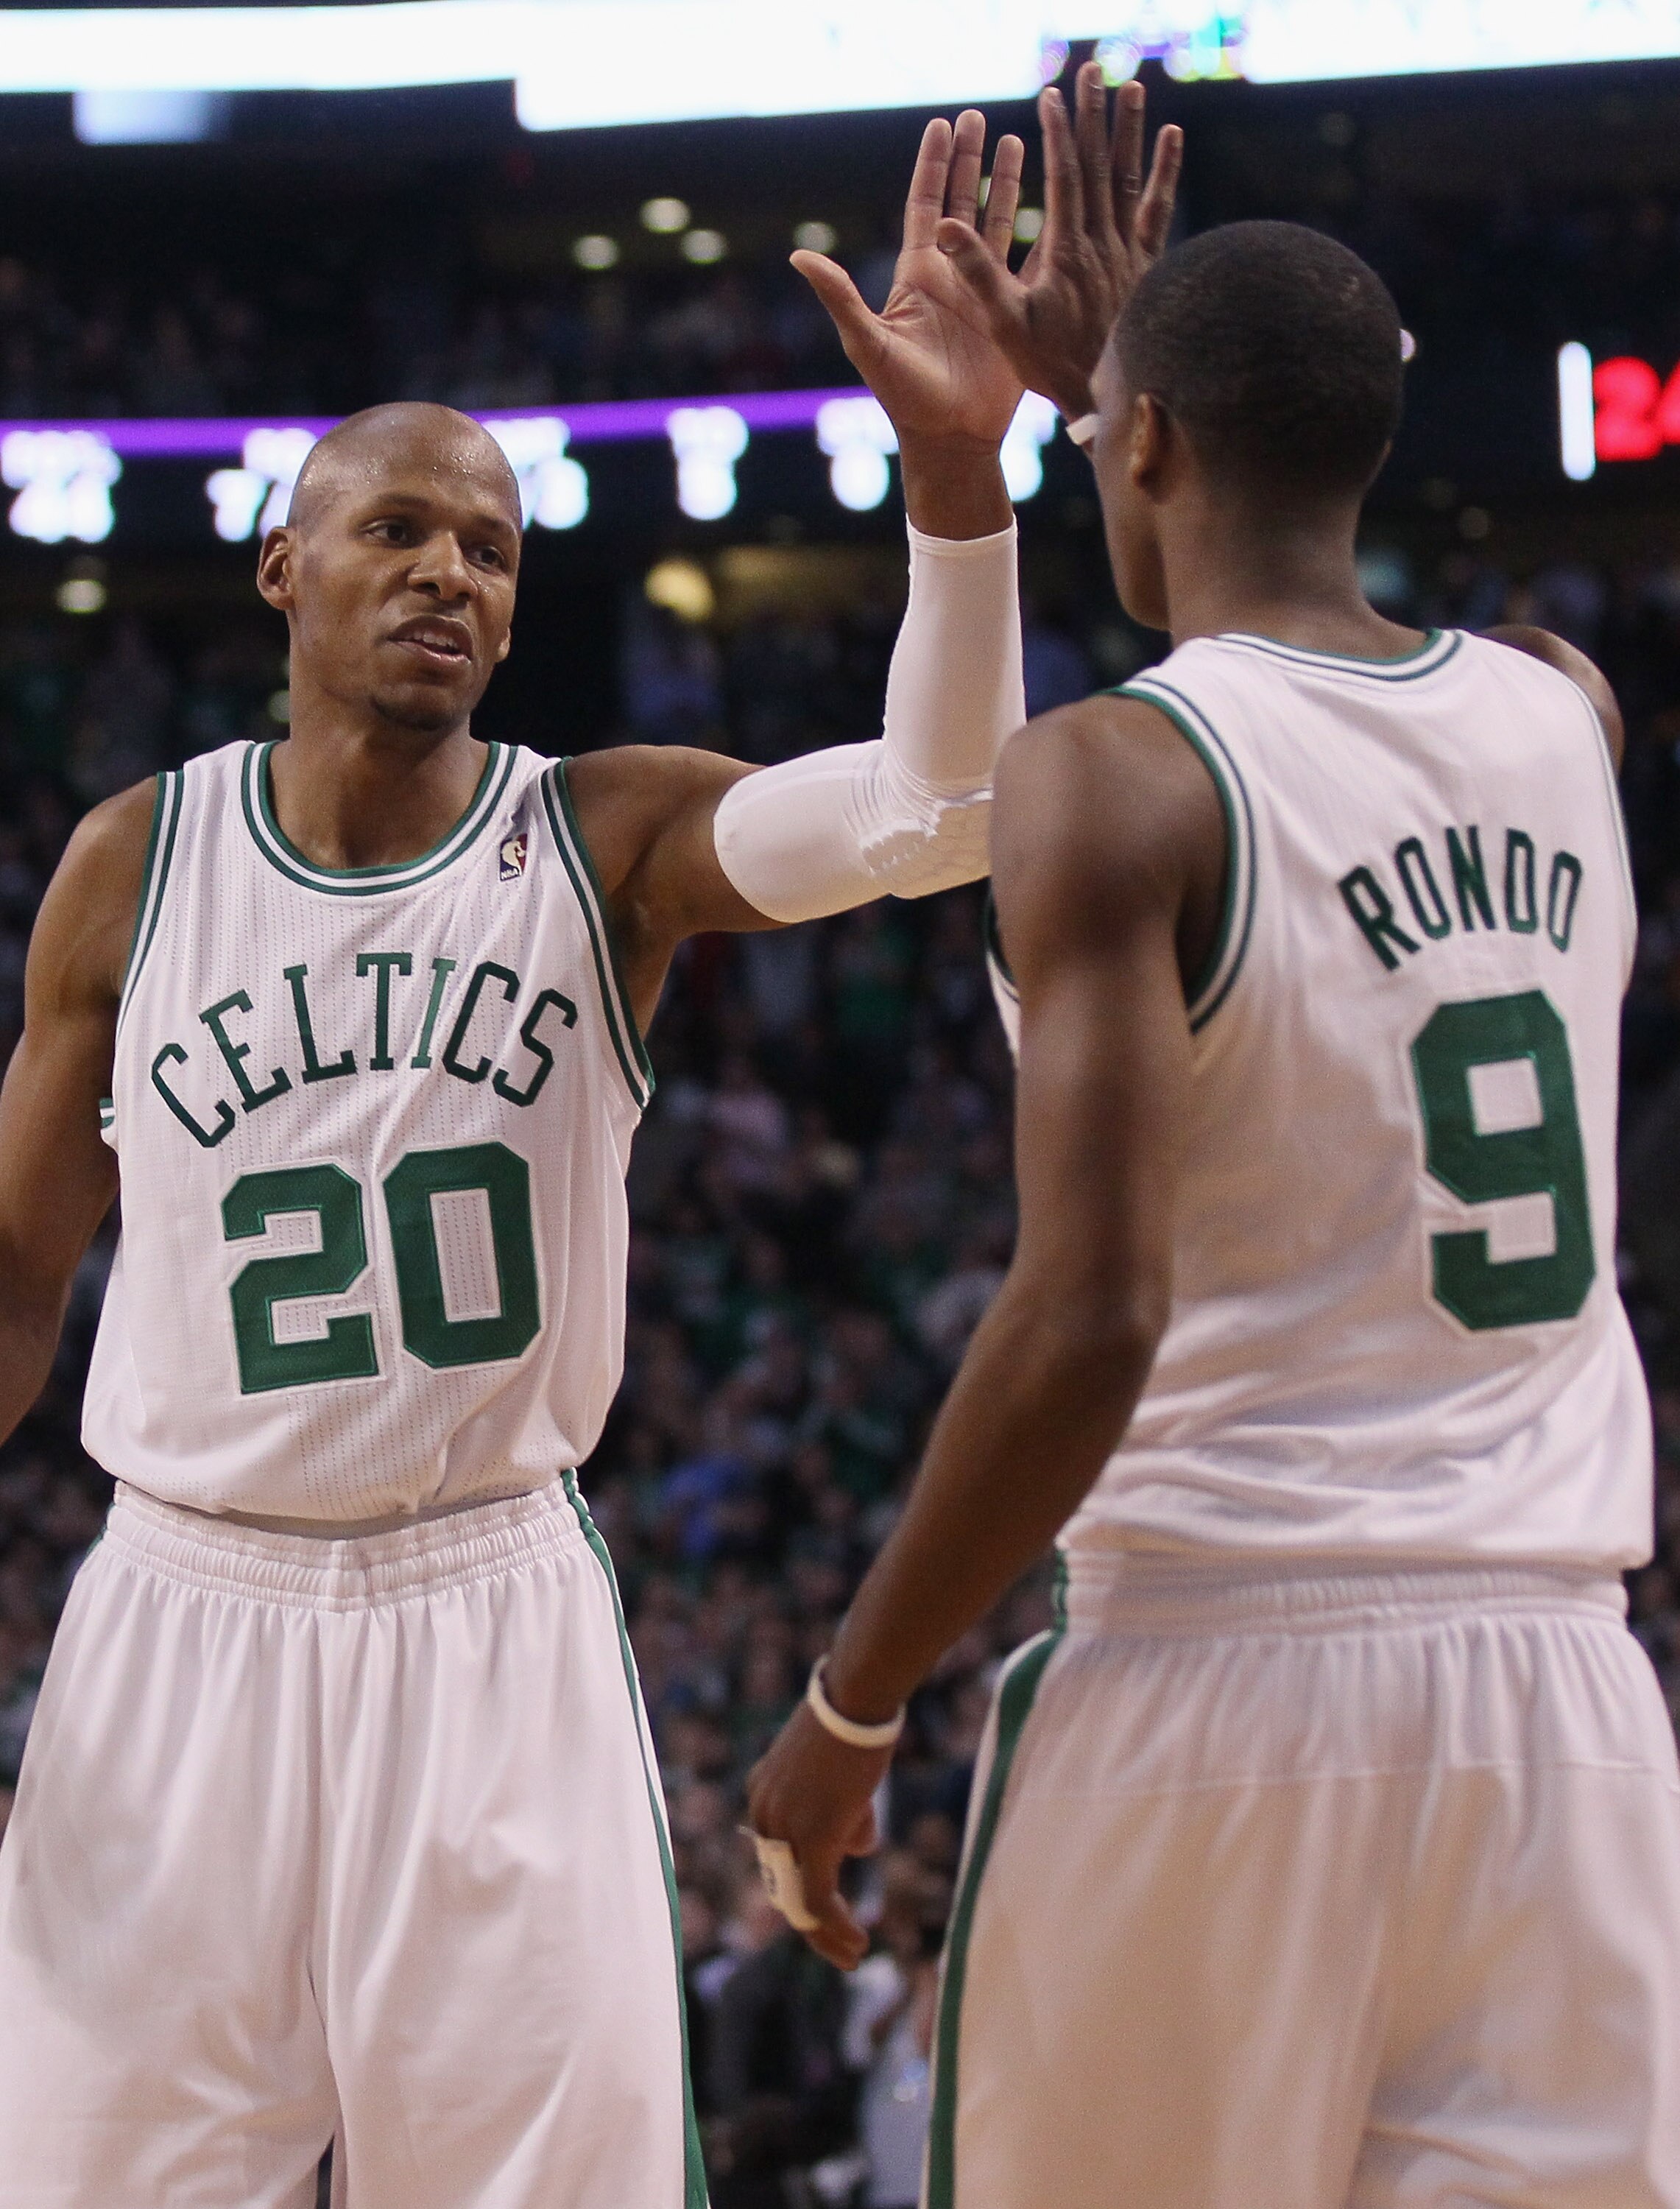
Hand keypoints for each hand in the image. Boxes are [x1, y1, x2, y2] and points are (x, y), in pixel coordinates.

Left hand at [745, 1701, 894, 1969]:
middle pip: (782, 1883)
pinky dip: (836, 1927)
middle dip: (810, 1921)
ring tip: (851, 1952)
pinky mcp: (814, 1839)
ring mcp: (785, 1828)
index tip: (827, 1908)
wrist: (855, 1699)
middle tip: (839, 1947)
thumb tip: (857, 1845)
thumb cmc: (854, 1720)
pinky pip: (819, 1897)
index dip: (801, 1885)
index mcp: (762, 1793)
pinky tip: (857, 1942)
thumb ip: (841, 1810)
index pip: (776, 1853)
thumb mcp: (838, 1769)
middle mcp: (763, 1813)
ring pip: (799, 1899)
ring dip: (825, 1933)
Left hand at [792, 110, 1026, 449]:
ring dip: (1006, 184)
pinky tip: (1055, 200)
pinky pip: (1029, 262)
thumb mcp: (869, 343)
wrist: (951, 440)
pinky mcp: (1013, 313)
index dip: (932, 165)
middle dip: (968, 160)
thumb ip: (840, 296)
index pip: (923, 205)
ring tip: (1016, 140)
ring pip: (998, 223)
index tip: (939, 125)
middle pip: (961, 203)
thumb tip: (800, 257)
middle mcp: (951, 277)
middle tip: (976, 117)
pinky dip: (1041, 230)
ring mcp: (984, 293)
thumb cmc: (904, 399)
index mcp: (918, 276)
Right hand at [935, 63, 1182, 422]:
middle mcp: (1104, 245)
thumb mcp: (1007, 325)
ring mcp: (1130, 253)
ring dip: (1129, 130)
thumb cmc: (1053, 366)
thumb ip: (978, 274)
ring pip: (1131, 178)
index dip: (1058, 134)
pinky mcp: (1148, 265)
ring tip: (1131, 86)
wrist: (1109, 399)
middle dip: (1093, 116)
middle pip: (1100, 166)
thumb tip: (946, 228)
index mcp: (1067, 253)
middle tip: (1093, 70)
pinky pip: (1159, 209)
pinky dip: (1165, 171)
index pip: (1065, 177)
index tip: (1051, 95)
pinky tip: (1172, 136)